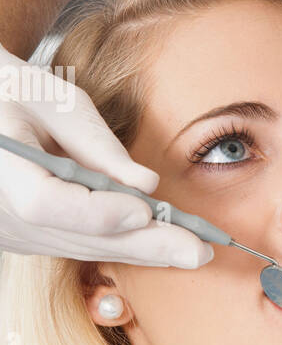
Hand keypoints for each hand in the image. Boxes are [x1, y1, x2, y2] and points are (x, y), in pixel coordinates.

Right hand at [0, 44, 211, 267]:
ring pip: (82, 248)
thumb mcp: (58, 102)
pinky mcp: (23, 241)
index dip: (100, 212)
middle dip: (143, 244)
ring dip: (141, 251)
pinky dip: (122, 245)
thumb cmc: (17, 93)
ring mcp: (9, 233)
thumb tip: (147, 187)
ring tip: (193, 251)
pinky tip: (163, 246)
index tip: (148, 211)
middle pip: (76, 238)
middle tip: (199, 251)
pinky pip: (78, 247)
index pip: (46, 204)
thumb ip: (98, 145)